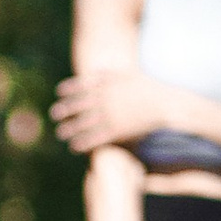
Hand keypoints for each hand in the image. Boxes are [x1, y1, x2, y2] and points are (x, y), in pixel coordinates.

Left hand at [51, 66, 168, 153]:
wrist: (166, 103)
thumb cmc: (149, 88)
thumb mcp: (128, 74)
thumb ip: (109, 75)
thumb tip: (93, 73)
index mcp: (106, 83)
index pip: (81, 85)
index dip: (69, 89)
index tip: (59, 92)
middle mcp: (104, 98)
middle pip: (77, 105)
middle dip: (64, 110)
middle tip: (54, 114)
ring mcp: (109, 114)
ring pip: (82, 123)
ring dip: (69, 129)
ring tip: (60, 134)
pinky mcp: (116, 130)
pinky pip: (94, 138)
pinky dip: (83, 143)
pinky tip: (74, 148)